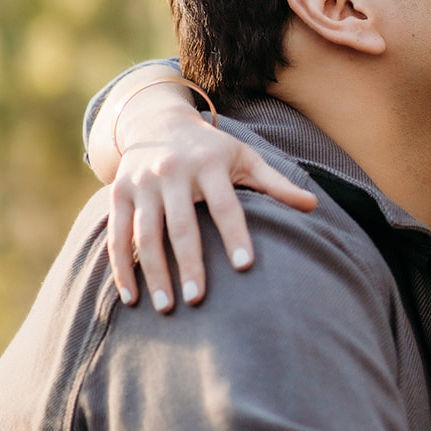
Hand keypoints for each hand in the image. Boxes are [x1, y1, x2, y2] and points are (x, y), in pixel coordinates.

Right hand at [109, 115, 316, 310]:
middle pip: (181, 224)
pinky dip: (121, 267)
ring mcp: (141, 183)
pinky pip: (116, 235)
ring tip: (166, 308)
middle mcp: (172, 172)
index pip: (225, 204)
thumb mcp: (244, 158)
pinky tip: (131, 297)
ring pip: (145, 234)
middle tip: (198, 300)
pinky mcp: (118, 193)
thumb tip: (314, 206)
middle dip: (189, 263)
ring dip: (154, 273)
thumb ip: (275, 184)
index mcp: (208, 164)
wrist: (156, 121)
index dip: (235, 234)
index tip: (245, 266)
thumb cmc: (210, 149)